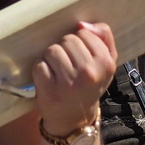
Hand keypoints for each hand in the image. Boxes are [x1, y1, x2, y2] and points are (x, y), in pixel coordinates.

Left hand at [31, 21, 117, 135]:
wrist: (76, 119)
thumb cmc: (89, 85)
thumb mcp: (105, 63)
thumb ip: (103, 37)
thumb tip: (83, 24)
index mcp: (106, 63)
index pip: (83, 33)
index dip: (79, 42)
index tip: (80, 57)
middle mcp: (89, 73)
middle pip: (67, 40)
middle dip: (64, 49)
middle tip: (68, 66)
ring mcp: (68, 83)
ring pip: (52, 50)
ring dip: (51, 59)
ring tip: (58, 72)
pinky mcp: (50, 91)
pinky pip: (39, 65)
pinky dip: (40, 70)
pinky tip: (48, 80)